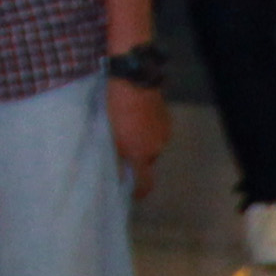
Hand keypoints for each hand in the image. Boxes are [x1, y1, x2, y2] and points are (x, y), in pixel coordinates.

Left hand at [107, 78, 167, 198]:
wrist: (134, 80)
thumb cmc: (116, 109)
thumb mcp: (108, 135)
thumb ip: (115, 159)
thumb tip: (117, 178)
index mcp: (141, 154)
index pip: (145, 183)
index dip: (139, 192)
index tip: (132, 195)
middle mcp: (157, 148)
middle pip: (147, 161)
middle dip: (136, 159)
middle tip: (120, 149)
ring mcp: (164, 132)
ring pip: (152, 144)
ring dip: (142, 142)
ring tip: (127, 128)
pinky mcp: (166, 118)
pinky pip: (157, 131)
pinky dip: (147, 129)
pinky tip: (136, 117)